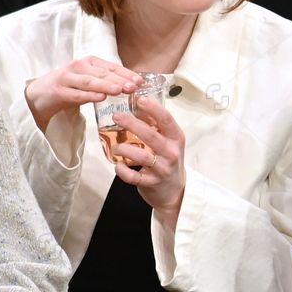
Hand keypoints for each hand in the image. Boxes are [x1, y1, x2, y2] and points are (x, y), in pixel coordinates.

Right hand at [23, 57, 140, 132]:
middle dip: (119, 79)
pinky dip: (89, 95)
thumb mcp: (89, 81)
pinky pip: (76, 94)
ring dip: (106, 85)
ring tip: (120, 90)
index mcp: (89, 63)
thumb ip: (106, 81)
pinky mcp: (58, 91)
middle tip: (134, 86)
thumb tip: (132, 86)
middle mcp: (78, 67)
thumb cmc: (69, 88)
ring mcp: (67, 78)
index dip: (126, 73)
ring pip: (89, 82)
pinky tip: (101, 98)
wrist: (39, 95)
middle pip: (102, 73)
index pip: (111, 67)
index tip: (140, 81)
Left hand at [112, 95, 186, 223]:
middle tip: (117, 117)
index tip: (139, 99)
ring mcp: (162, 168)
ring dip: (124, 149)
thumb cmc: (168, 161)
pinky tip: (118, 166)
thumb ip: (154, 125)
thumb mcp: (167, 141)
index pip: (166, 119)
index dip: (153, 108)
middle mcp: (171, 152)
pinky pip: (133, 176)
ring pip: (141, 156)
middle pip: (151, 135)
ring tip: (115, 147)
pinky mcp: (152, 183)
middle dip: (131, 123)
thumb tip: (136, 105)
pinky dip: (122, 171)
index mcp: (176, 138)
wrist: (174, 192)